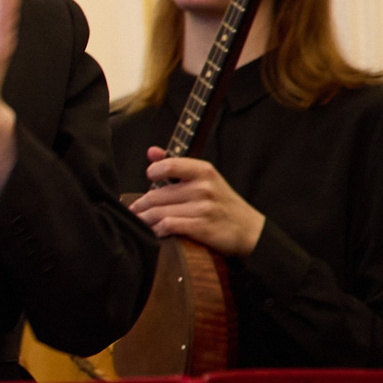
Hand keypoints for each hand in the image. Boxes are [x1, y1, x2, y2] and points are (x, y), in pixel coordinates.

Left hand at [131, 148, 265, 255]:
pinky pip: (169, 226)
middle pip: (157, 195)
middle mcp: (203, 188)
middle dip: (140, 205)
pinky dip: (157, 230)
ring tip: (139, 222)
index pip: (170, 165)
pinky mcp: (202, 227)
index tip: (149, 177)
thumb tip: (151, 151)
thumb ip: (177, 165)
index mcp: (204, 171)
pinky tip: (155, 231)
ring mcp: (203, 208)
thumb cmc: (222, 202)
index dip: (154, 171)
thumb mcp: (206, 178)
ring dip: (145, 220)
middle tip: (133, 210)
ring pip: (159, 212)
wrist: (249, 229)